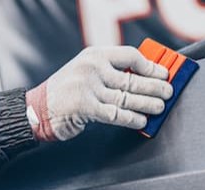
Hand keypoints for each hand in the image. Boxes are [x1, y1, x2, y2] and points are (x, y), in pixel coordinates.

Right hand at [26, 46, 173, 140]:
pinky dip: (131, 118)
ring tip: (160, 106)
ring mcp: (88, 87)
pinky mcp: (86, 107)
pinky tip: (142, 120)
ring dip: (147, 103)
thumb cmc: (64, 93)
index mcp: (94, 55)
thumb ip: (109, 72)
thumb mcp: (85, 72)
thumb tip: (142, 77)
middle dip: (154, 86)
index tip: (161, 72)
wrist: (36, 110)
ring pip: (126, 97)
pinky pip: (116, 114)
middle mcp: (92, 68)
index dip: (149, 65)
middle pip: (131, 77)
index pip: (129, 55)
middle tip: (168, 91)